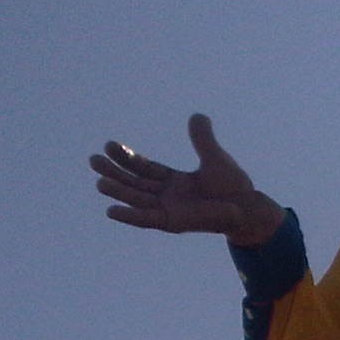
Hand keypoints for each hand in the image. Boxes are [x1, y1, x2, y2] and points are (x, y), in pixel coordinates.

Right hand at [89, 114, 284, 244]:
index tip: (110, 145)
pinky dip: (129, 216)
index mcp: (175, 182)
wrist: (247, 208)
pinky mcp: (172, 223)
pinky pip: (146, 219)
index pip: (145, 169)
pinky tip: (110, 210)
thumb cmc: (233, 187)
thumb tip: (197, 116)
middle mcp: (168, 197)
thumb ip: (202, 138)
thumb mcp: (214, 157)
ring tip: (98, 182)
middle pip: (135, 183)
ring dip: (118, 191)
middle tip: (93, 161)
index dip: (127, 159)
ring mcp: (169, 210)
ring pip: (137, 199)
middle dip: (115, 173)